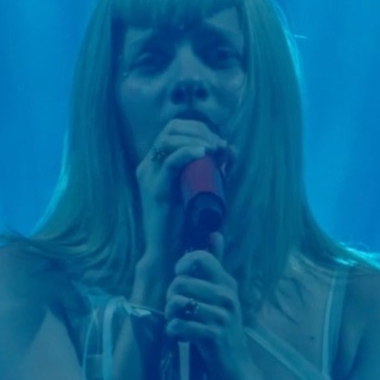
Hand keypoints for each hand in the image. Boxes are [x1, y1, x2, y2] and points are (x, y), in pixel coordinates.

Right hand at [135, 119, 234, 264]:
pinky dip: (188, 153)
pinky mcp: (156, 190)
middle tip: (218, 145)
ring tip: (215, 150)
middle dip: (198, 131)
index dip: (197, 128)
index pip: (173, 129)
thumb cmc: (186, 222)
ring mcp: (149, 177)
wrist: (171, 250)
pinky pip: (170, 163)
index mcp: (156, 163)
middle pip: (170, 129)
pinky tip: (204, 153)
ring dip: (195, 139)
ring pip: (168, 140)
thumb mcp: (204, 188)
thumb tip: (230, 148)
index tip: (218, 141)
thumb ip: (216, 169)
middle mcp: (149, 166)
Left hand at [163, 232, 266, 379]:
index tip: (180, 278)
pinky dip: (173, 331)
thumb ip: (216, 265)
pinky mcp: (213, 336)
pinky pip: (179, 325)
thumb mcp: (221, 295)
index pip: (201, 258)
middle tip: (177, 309)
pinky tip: (180, 336)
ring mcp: (221, 316)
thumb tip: (215, 233)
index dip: (182, 265)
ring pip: (177, 302)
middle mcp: (227, 296)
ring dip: (170, 315)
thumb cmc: (222, 329)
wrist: (235, 368)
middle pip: (180, 281)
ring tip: (178, 322)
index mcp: (227, 283)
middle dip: (171, 296)